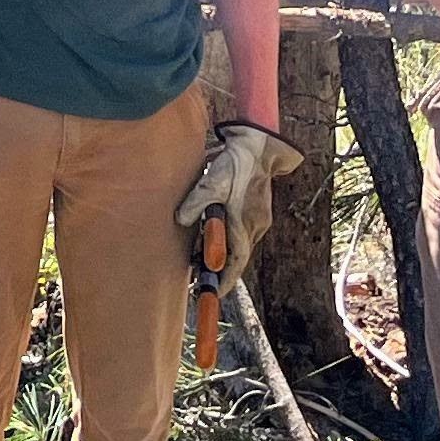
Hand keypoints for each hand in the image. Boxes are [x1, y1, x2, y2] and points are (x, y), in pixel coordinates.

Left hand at [173, 120, 304, 277]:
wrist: (258, 147)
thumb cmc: (234, 164)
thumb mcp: (210, 181)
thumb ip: (195, 202)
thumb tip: (181, 220)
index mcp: (244, 224)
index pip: (236, 262)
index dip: (225, 280)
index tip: (214, 293)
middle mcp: (255, 226)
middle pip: (237, 256)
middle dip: (219, 269)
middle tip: (200, 278)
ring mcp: (258, 219)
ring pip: (239, 244)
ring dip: (222, 253)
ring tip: (201, 259)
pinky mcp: (257, 211)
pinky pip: (241, 233)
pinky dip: (227, 239)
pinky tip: (213, 234)